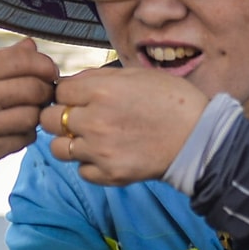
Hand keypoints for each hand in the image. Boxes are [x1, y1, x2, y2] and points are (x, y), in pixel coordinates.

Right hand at [0, 38, 56, 200]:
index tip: (48, 70)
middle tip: (44, 92)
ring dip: (35, 114)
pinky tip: (11, 131)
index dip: (44, 64)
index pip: (21, 60)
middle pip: (33, 88)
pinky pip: (21, 141)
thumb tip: (31, 47)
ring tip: (26, 112)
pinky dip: (23, 135)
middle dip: (46, 90)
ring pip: (32, 117)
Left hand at [39, 66, 207, 184]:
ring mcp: (99, 151)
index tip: (77, 97)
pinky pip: (80, 170)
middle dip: (59, 116)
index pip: (58, 91)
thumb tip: (70, 83)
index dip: (67, 93)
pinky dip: (89, 164)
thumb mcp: (136, 75)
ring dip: (69, 142)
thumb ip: (99, 78)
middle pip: (49, 119)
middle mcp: (94, 121)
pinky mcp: (108, 174)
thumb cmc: (172, 101)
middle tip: (77, 118)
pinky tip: (105, 155)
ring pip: (58, 148)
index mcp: (100, 91)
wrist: (199, 137)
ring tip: (89, 138)